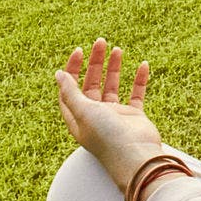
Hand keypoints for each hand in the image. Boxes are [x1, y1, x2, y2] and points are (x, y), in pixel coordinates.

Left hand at [54, 38, 162, 192]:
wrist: (136, 157)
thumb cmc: (107, 137)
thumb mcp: (84, 112)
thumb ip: (71, 92)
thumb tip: (58, 74)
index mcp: (78, 117)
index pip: (70, 88)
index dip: (72, 69)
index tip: (79, 51)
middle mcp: (95, 116)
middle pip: (92, 84)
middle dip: (95, 63)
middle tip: (101, 42)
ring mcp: (115, 116)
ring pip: (113, 86)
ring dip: (114, 68)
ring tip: (118, 49)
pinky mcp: (134, 116)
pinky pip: (136, 94)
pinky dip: (138, 79)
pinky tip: (142, 65)